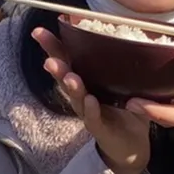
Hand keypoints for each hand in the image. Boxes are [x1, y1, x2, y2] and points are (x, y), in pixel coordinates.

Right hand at [34, 27, 150, 173]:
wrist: (132, 143)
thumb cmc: (125, 108)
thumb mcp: (124, 81)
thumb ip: (124, 61)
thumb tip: (135, 30)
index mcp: (86, 78)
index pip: (66, 59)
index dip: (52, 46)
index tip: (39, 32)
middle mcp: (81, 94)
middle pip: (64, 77)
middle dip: (56, 66)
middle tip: (49, 58)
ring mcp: (88, 112)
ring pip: (76, 97)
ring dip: (72, 86)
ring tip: (70, 76)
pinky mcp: (99, 128)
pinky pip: (93, 118)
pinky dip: (91, 109)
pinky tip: (90, 100)